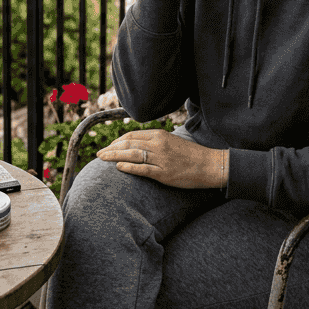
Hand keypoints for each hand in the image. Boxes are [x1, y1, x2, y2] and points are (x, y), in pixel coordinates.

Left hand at [95, 129, 226, 188]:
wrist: (210, 165)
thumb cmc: (191, 155)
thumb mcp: (172, 141)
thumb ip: (155, 142)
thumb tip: (138, 144)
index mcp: (159, 135)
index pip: (132, 135)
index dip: (117, 141)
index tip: (108, 146)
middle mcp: (158, 144)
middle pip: (128, 143)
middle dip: (111, 148)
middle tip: (99, 154)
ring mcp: (160, 159)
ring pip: (131, 155)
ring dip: (114, 156)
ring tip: (102, 159)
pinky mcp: (164, 173)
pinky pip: (142, 169)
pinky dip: (128, 167)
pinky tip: (118, 168)